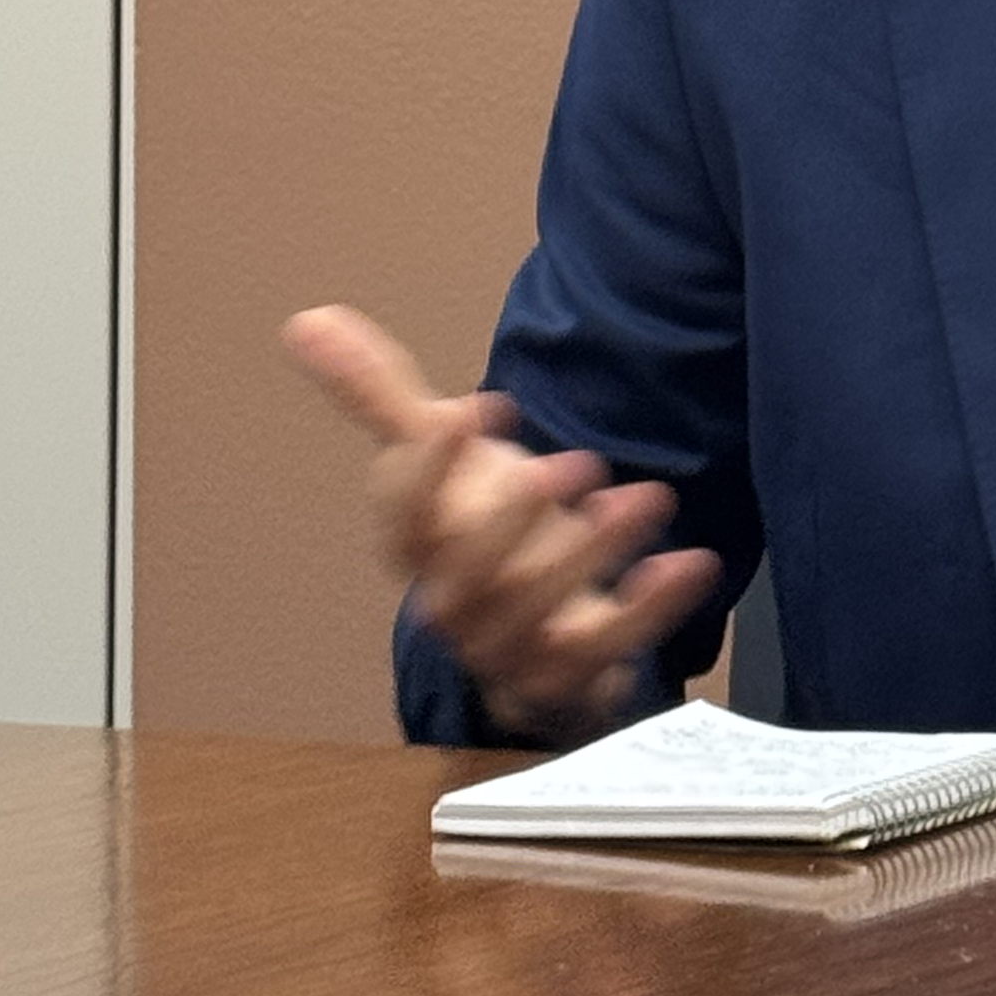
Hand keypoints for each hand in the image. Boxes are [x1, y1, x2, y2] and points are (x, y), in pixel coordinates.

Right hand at [282, 304, 718, 739]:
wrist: (529, 627)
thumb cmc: (480, 523)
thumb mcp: (436, 456)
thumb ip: (380, 393)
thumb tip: (306, 321)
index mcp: (416, 545)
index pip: (402, 514)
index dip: (430, 466)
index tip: (474, 407)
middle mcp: (453, 602)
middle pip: (472, 573)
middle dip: (519, 520)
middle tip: (578, 464)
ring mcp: (508, 645)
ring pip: (541, 613)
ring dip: (597, 552)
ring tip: (652, 498)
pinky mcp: (566, 674)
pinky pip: (605, 652)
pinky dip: (649, 610)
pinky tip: (689, 562)